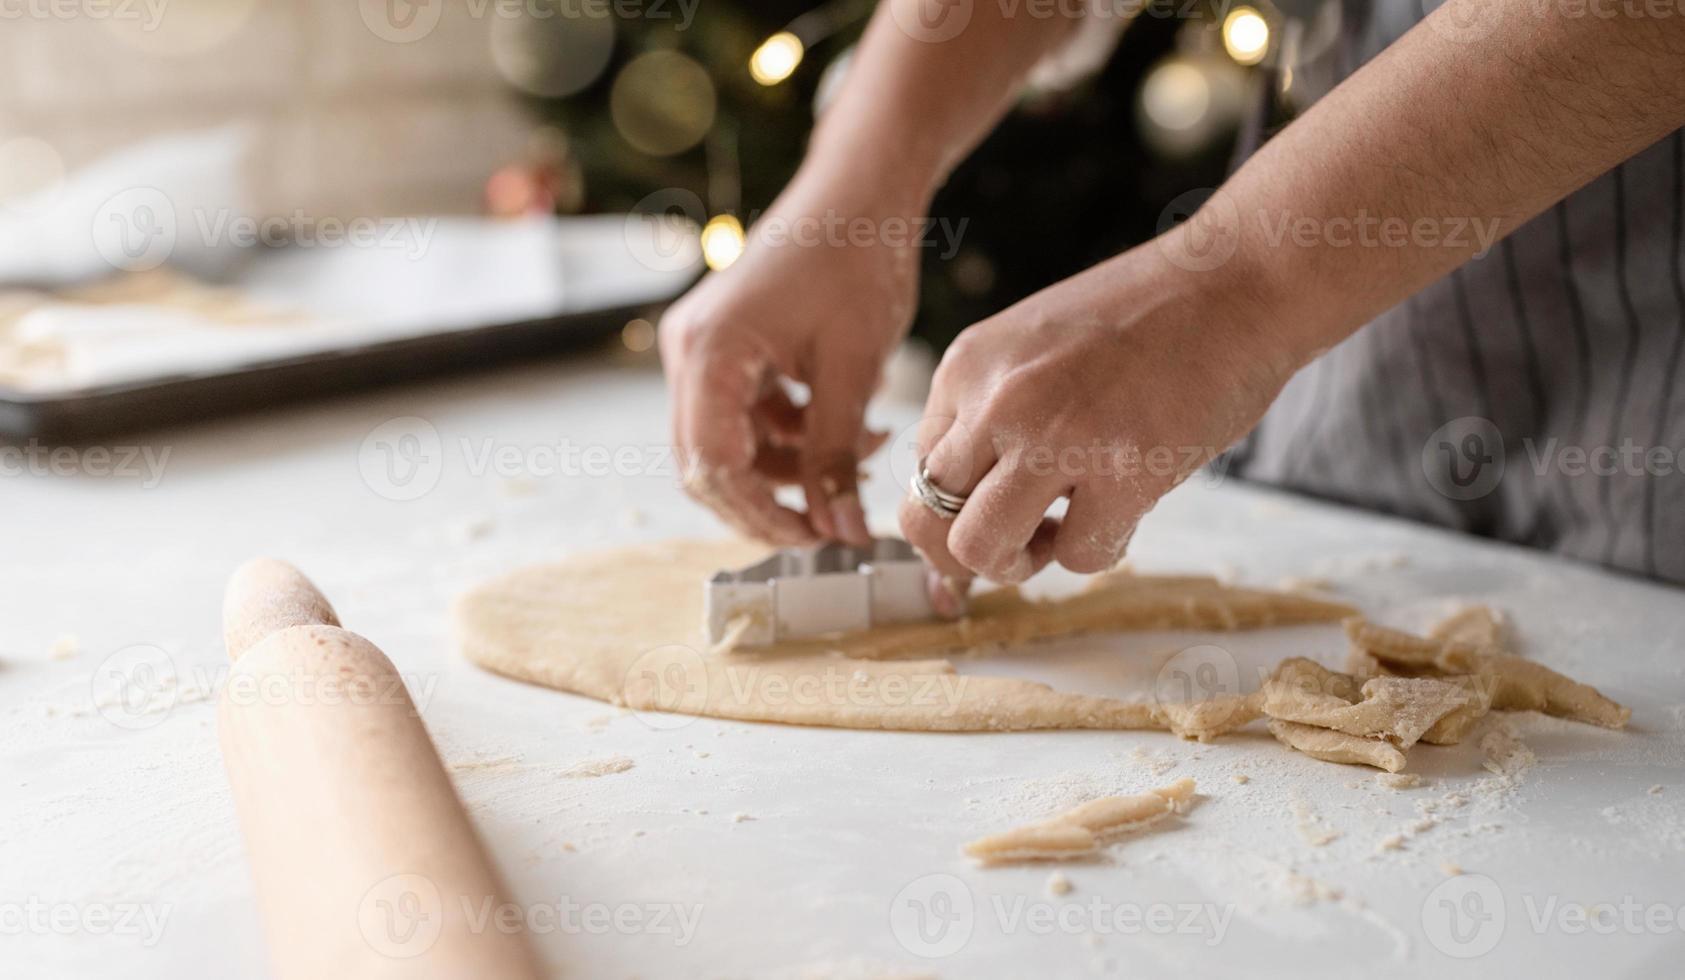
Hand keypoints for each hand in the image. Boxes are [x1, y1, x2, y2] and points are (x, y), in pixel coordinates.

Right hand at [660, 172, 922, 546]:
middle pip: (707, 464)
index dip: (761, 514)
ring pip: (730, 445)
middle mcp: (689, 352)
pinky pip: (746, 417)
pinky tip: (849, 431)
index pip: (712, 466)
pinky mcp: (727, 349)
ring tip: (859, 459)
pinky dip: (792, 437)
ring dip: (790, 469)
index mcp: (709, 353)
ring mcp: (704, 350)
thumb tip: (839, 532)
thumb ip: (837, 455)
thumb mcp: (854, 370)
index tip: (816, 537)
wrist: (862, 191)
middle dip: (769, 501)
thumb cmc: (857, 260)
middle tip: (832, 522)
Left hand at [899, 236, 1301, 599]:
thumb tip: (972, 499)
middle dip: (968, 552)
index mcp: (968, 368)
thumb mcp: (1035, 346)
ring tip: (1065, 532)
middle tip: (1021, 541)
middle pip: (925, 521)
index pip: (921, 470)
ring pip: (980, 550)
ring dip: (1019, 563)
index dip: (958, 509)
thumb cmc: (1148, 316)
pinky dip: (1103, 547)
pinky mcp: (1124, 471)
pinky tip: (1129, 508)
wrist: (1238, 278)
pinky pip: (1080, 557)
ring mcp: (1057, 437)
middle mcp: (997, 402)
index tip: (1002, 510)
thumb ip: (995, 409)